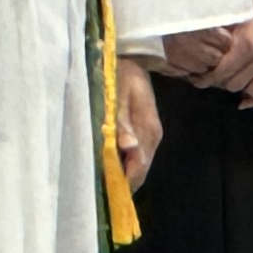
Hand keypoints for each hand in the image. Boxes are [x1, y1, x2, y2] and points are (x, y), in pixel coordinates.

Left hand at [114, 54, 162, 188]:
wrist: (128, 58)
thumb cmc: (119, 74)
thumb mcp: (118, 94)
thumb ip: (122, 121)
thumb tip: (128, 147)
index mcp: (149, 130)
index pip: (140, 166)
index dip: (125, 181)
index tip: (108, 193)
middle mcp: (152, 136)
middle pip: (140, 169)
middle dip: (122, 181)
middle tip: (101, 194)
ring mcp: (148, 134)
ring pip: (137, 163)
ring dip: (121, 172)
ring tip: (101, 183)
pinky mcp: (142, 130)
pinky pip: (134, 154)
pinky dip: (121, 162)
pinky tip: (106, 165)